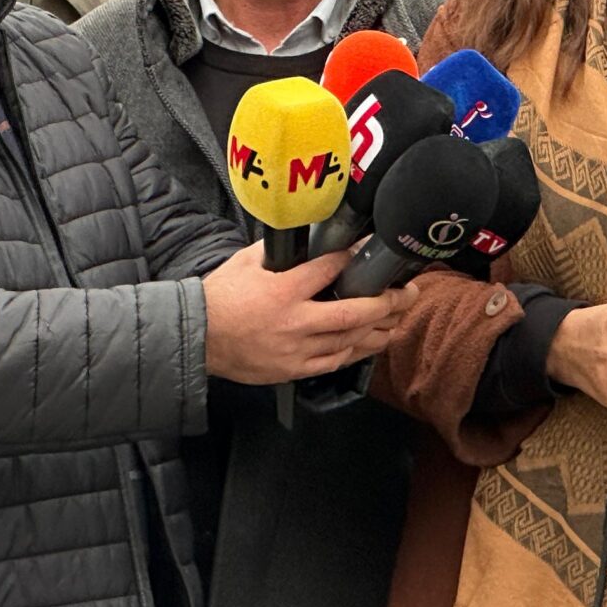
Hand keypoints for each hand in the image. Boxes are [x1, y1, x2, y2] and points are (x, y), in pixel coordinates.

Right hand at [203, 242, 413, 385]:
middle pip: (355, 312)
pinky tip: (371, 342)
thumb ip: (279, 251)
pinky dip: (357, 351)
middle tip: (409, 293)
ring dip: (381, 329)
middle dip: (389, 303)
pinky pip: (335, 362)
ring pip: (351, 341)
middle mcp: (295, 321)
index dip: (357, 260)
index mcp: (284, 290)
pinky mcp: (294, 369)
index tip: (374, 253)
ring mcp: (297, 349)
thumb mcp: (246, 262)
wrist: (197, 337)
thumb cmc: (221, 297)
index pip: (332, 270)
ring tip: (399, 318)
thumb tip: (307, 237)